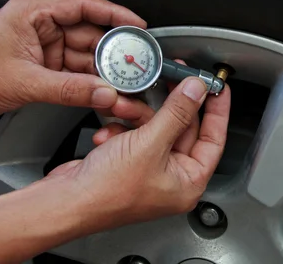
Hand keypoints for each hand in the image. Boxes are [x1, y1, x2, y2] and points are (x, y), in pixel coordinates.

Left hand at [0, 0, 145, 121]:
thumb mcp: (24, 82)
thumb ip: (69, 90)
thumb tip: (103, 93)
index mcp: (33, 13)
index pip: (83, 6)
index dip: (114, 13)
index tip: (137, 24)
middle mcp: (40, 27)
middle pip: (89, 33)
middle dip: (112, 50)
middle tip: (134, 63)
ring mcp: (43, 47)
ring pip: (84, 56)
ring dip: (102, 71)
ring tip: (122, 82)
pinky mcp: (43, 67)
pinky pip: (75, 72)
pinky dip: (89, 82)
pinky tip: (102, 90)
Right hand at [45, 76, 230, 232]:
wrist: (64, 201)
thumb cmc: (106, 193)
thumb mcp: (150, 143)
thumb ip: (177, 113)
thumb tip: (196, 91)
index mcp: (188, 182)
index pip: (214, 139)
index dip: (218, 111)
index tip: (219, 88)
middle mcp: (171, 177)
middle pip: (181, 128)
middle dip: (166, 106)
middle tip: (169, 80)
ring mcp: (148, 169)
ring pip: (154, 126)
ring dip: (137, 115)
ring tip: (122, 111)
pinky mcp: (127, 161)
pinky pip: (134, 133)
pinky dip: (121, 128)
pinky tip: (107, 134)